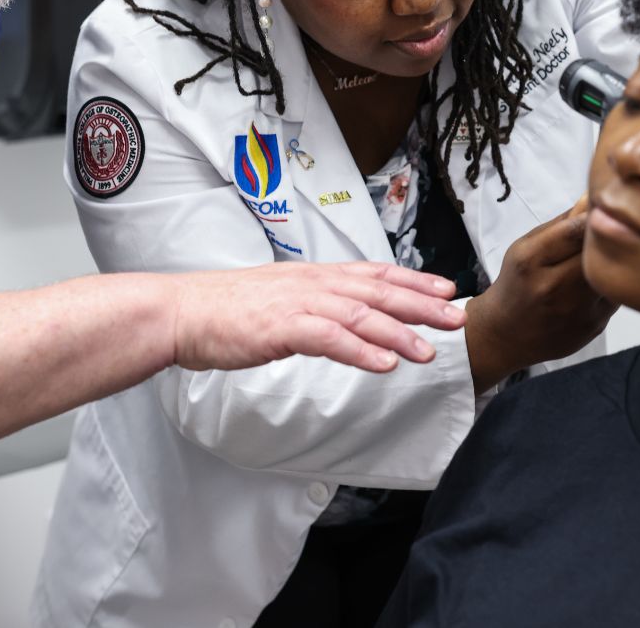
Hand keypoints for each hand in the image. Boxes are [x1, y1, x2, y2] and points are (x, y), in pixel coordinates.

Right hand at [169, 261, 465, 372]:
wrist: (182, 311)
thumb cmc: (226, 310)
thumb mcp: (279, 299)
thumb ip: (314, 305)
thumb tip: (343, 318)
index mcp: (313, 276)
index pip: (374, 274)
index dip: (413, 281)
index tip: (446, 289)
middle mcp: (312, 284)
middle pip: (377, 291)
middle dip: (421, 304)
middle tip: (457, 317)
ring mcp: (297, 304)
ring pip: (360, 315)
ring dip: (398, 333)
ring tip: (428, 352)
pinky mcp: (281, 328)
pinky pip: (328, 338)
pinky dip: (359, 351)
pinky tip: (383, 365)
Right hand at [464, 196, 614, 392]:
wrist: (508, 335)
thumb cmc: (517, 283)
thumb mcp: (526, 247)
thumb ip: (561, 224)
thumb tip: (594, 197)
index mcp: (531, 260)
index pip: (575, 229)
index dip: (596, 215)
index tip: (606, 205)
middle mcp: (553, 287)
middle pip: (598, 251)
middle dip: (611, 234)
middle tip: (619, 223)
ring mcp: (576, 310)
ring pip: (613, 272)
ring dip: (618, 257)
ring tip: (616, 249)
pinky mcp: (595, 325)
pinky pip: (617, 294)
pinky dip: (618, 281)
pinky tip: (608, 276)